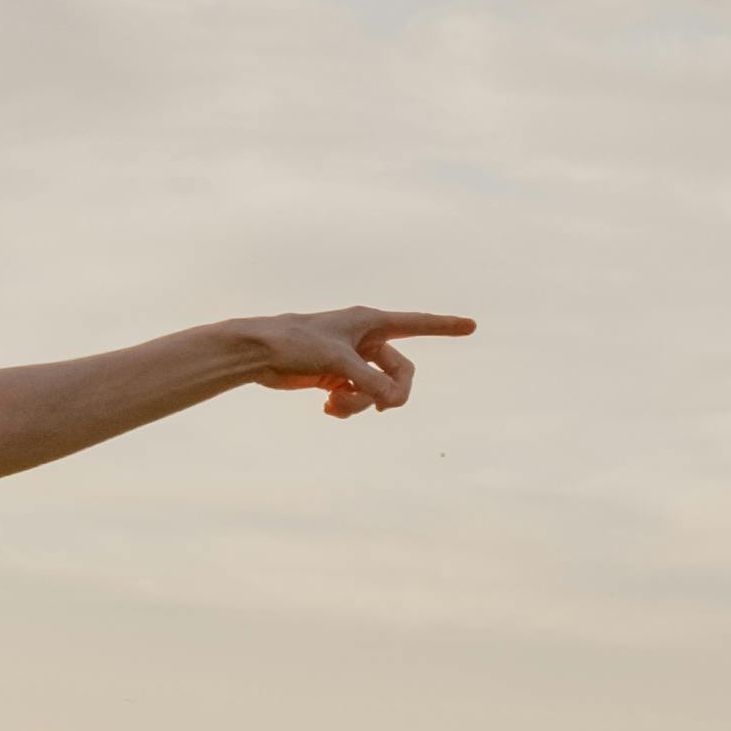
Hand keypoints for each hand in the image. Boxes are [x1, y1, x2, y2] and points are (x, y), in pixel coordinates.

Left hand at [249, 305, 478, 417]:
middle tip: (382, 408)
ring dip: (361, 404)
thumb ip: (370, 383)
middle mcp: (365, 339)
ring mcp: (352, 359)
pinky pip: (358, 398)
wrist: (258, 352)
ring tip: (336, 405)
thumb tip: (393, 403)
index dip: (445, 326)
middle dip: (391, 392)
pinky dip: (347, 407)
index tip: (472, 325)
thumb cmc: (296, 344)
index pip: (417, 324)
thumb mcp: (338, 363)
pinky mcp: (337, 377)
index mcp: (370, 322)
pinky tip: (327, 408)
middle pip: (401, 371)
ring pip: (377, 389)